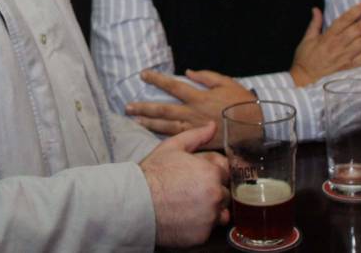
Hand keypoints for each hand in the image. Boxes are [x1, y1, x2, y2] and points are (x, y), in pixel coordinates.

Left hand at [126, 69, 256, 147]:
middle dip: (144, 108)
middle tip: (128, 107)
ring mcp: (195, 128)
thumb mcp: (226, 82)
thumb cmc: (241, 101)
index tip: (143, 75)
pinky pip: (178, 138)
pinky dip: (164, 136)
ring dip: (149, 123)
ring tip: (135, 121)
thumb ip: (206, 76)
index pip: (172, 86)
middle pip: (163, 110)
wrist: (255, 126)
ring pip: (167, 126)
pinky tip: (153, 134)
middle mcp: (193, 113)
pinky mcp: (200, 141)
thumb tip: (187, 72)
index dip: (156, 79)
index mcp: (199, 97)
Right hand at [140, 122, 229, 247]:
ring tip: (188, 206)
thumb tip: (212, 125)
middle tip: (190, 191)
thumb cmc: (153, 174)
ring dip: (210, 210)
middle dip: (212, 191)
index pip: (225, 172)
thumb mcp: (172, 147)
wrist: (135, 202)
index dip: (210, 172)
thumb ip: (196, 136)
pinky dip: (199, 225)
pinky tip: (184, 217)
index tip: (196, 177)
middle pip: (224, 193)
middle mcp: (215, 194)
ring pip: (220, 213)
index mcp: (211, 172)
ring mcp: (210, 216)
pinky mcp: (202, 235)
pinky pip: (208, 229)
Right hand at [289, 1, 360, 86]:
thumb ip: (314, 23)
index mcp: (328, 36)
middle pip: (360, 30)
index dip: (359, 10)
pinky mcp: (350, 67)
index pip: (346, 19)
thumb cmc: (305, 58)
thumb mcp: (306, 38)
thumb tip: (316, 9)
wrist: (305, 79)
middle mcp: (339, 45)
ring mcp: (346, 56)